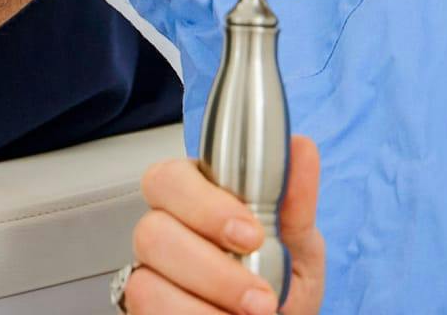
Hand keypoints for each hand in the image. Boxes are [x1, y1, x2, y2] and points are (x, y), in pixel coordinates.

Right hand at [128, 139, 323, 314]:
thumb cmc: (283, 280)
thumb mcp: (298, 243)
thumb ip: (294, 201)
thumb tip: (300, 149)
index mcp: (195, 194)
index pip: (170, 178)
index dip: (205, 205)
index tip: (254, 235)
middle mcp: (164, 230)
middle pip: (152, 231)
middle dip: (211, 268)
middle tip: (260, 294)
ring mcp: (151, 275)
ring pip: (146, 282)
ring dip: (206, 304)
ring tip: (253, 313)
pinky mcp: (146, 310)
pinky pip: (151, 314)